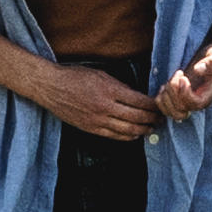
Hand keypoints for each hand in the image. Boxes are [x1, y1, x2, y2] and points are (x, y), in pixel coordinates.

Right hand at [18, 54, 160, 142]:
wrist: (51, 87)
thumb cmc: (74, 77)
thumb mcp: (101, 74)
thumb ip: (120, 86)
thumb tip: (137, 96)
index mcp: (109, 90)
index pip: (139, 101)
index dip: (153, 106)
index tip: (160, 105)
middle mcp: (105, 107)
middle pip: (137, 117)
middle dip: (152, 119)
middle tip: (161, 118)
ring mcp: (97, 120)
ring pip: (128, 130)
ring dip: (143, 130)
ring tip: (151, 127)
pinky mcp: (91, 129)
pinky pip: (114, 136)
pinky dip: (128, 136)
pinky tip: (135, 134)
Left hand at [147, 44, 211, 125]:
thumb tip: (198, 70)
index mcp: (209, 94)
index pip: (195, 103)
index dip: (185, 93)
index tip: (183, 77)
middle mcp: (198, 101)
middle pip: (182, 110)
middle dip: (173, 93)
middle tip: (178, 74)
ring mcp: (188, 102)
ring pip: (173, 113)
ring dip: (166, 98)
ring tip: (169, 81)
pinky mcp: (179, 99)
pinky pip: (167, 110)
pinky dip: (161, 100)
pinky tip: (163, 86)